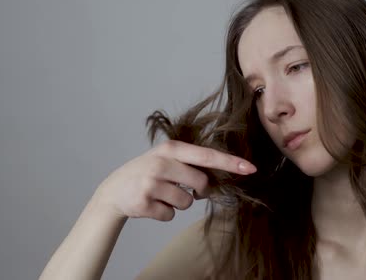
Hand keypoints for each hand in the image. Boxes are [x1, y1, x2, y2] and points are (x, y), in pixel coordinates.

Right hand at [93, 140, 255, 221]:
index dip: (230, 163)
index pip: (206, 156)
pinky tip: (151, 204)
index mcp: (170, 149)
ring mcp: (151, 183)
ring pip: (186, 202)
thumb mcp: (166, 158)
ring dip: (179, 203)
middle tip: (182, 187)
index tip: (251, 168)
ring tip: (161, 194)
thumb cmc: (148, 172)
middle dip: (198, 190)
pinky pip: (170, 216)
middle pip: (201, 182)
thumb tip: (218, 179)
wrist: (114, 190)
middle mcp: (161, 163)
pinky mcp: (144, 203)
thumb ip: (190, 164)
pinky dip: (165, 213)